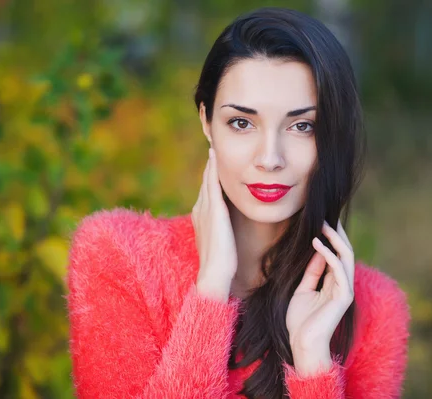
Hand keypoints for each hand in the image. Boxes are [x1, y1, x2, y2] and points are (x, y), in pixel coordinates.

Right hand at [192, 148, 237, 299]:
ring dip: (210, 165)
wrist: (214, 276)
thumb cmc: (223, 265)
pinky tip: (215, 158)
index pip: (207, 192)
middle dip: (210, 167)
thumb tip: (232, 227)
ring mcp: (204, 210)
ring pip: (207, 181)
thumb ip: (225, 231)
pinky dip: (213, 170)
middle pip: (205, 183)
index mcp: (202, 218)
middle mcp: (200, 211)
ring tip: (214, 148)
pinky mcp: (213, 212)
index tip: (216, 163)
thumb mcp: (222, 243)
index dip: (211, 177)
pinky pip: (212, 185)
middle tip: (213, 148)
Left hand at [286, 219, 354, 354]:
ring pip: (346, 257)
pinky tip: (318, 243)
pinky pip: (339, 270)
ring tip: (323, 225)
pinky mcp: (344, 297)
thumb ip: (311, 272)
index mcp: (334, 284)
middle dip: (336, 234)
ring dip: (335, 239)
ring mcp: (345, 290)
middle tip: (326, 217)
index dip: (330, 239)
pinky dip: (329, 255)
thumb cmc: (300, 321)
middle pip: (344, 253)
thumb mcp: (302, 290)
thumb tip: (316, 251)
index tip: (320, 222)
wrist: (302, 345)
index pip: (336, 255)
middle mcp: (343, 285)